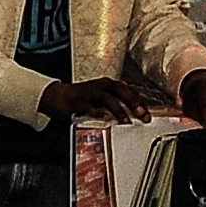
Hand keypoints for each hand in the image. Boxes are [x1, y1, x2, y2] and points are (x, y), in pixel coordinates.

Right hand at [41, 75, 155, 122]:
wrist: (57, 96)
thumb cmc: (82, 98)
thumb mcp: (101, 97)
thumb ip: (116, 103)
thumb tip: (133, 113)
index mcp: (109, 85)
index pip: (129, 90)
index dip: (140, 101)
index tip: (148, 113)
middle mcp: (101, 87)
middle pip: (121, 91)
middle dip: (134, 103)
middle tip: (144, 115)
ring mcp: (90, 94)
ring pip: (108, 99)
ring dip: (119, 110)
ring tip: (127, 121)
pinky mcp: (79, 103)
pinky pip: (90, 108)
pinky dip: (98, 113)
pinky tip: (105, 119)